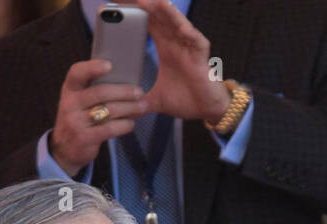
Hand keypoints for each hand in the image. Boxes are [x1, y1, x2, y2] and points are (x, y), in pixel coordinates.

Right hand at [49, 58, 151, 177]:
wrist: (65, 150)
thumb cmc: (79, 120)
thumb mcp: (78, 103)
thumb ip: (93, 90)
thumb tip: (126, 79)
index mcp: (69, 90)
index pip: (77, 73)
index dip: (92, 67)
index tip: (110, 65)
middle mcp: (70, 104)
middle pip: (100, 92)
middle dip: (123, 91)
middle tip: (139, 91)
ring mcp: (76, 122)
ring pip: (108, 110)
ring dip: (129, 108)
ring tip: (142, 106)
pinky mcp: (85, 138)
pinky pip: (110, 129)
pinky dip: (124, 125)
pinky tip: (131, 123)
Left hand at [136, 0, 231, 122]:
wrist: (207, 111)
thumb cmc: (186, 100)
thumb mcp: (156, 99)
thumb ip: (139, 101)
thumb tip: (124, 109)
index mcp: (165, 47)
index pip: (149, 23)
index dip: (137, 12)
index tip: (119, 3)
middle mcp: (177, 43)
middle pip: (161, 18)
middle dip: (149, 6)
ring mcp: (190, 49)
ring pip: (178, 25)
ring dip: (168, 14)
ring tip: (156, 2)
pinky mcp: (202, 58)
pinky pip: (197, 42)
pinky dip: (190, 34)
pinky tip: (182, 28)